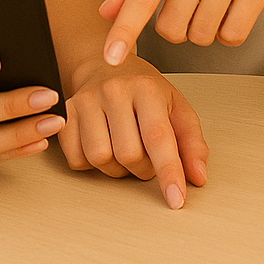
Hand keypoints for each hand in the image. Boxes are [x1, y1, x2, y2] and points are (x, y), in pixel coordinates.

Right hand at [61, 56, 207, 208]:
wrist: (104, 64)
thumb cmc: (142, 90)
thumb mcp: (176, 108)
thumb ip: (191, 142)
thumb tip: (196, 176)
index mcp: (146, 87)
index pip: (158, 137)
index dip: (169, 172)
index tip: (176, 199)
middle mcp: (114, 90)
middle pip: (128, 154)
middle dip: (142, 167)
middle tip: (145, 154)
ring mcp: (86, 99)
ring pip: (100, 159)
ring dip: (116, 168)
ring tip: (123, 149)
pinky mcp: (66, 112)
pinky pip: (77, 158)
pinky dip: (91, 164)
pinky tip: (102, 144)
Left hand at [100, 0, 263, 64]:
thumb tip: (104, 13)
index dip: (125, 30)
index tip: (111, 57)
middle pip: (173, 29)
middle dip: (177, 29)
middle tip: (190, 6)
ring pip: (203, 36)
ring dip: (205, 31)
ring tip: (214, 2)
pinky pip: (233, 36)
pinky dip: (230, 32)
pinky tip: (234, 8)